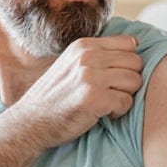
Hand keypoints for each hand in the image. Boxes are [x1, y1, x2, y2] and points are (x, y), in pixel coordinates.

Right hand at [11, 35, 143, 148]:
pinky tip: (102, 114)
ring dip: (125, 96)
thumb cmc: (54, 97)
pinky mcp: (94, 98)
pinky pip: (127, 102)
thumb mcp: (71, 64)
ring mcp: (90, 77)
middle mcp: (88, 56)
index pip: (129, 44)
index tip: (113, 78)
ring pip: (135, 81)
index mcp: (84, 45)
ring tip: (107, 103)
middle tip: (111, 94)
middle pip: (136, 63)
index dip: (127, 64)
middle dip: (128, 81)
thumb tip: (135, 44)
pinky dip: (118, 112)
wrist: (30, 122)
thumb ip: (96, 54)